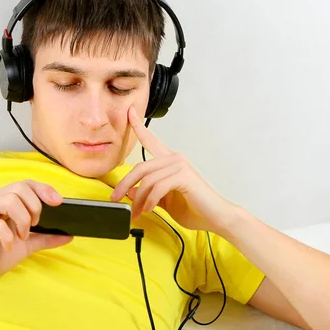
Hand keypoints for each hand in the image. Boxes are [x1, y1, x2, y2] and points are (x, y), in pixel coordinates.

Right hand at [0, 180, 72, 290]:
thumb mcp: (24, 246)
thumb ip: (44, 239)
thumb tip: (69, 235)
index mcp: (2, 201)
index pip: (26, 184)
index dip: (44, 189)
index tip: (59, 202)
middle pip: (19, 187)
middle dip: (34, 206)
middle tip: (34, 225)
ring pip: (9, 199)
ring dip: (22, 220)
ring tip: (21, 236)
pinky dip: (8, 236)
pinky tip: (8, 246)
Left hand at [110, 107, 236, 233]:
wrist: (214, 217)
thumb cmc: (193, 208)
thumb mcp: (164, 200)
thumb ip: (148, 193)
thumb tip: (130, 191)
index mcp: (170, 161)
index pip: (151, 140)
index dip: (138, 126)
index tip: (129, 112)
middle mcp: (175, 159)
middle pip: (140, 167)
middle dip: (124, 184)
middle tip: (115, 198)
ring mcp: (180, 166)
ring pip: (147, 179)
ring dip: (138, 199)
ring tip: (137, 212)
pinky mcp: (184, 176)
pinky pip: (158, 187)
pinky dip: (149, 201)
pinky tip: (148, 209)